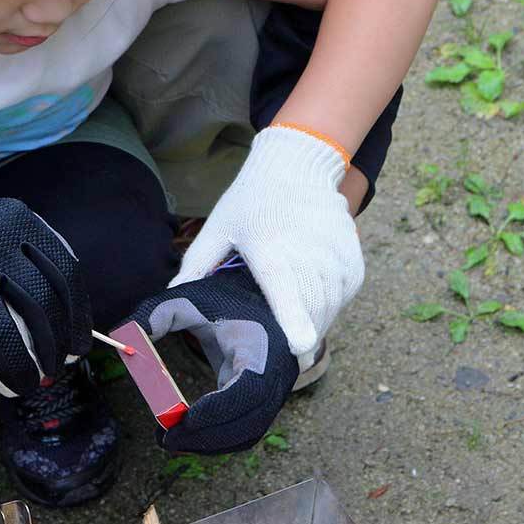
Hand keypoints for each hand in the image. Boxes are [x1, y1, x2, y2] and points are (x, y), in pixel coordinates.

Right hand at [0, 163, 91, 394]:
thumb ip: (29, 251)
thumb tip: (62, 305)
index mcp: (18, 223)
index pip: (64, 276)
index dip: (77, 317)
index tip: (79, 344)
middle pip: (39, 308)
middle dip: (52, 348)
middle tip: (54, 369)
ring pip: (1, 333)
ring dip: (18, 367)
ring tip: (25, 383)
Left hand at [130, 264, 301, 453]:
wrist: (253, 302)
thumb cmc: (219, 301)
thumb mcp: (186, 299)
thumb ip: (156, 313)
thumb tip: (124, 335)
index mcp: (261, 345)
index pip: (249, 387)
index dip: (219, 409)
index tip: (183, 419)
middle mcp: (277, 372)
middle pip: (250, 418)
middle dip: (207, 435)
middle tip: (167, 438)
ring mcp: (275, 390)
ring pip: (249, 432)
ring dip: (211, 443)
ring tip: (172, 441)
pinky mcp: (264, 401)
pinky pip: (246, 430)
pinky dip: (219, 440)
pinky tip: (188, 438)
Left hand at [170, 125, 363, 365]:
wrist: (297, 166)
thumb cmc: (251, 201)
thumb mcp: (218, 228)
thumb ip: (196, 265)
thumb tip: (171, 296)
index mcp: (269, 249)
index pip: (285, 289)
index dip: (293, 321)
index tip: (299, 347)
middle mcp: (307, 251)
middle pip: (310, 309)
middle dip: (300, 338)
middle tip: (289, 358)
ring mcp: (333, 253)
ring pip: (330, 305)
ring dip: (317, 324)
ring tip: (301, 333)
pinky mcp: (351, 255)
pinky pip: (345, 293)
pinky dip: (333, 306)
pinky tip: (317, 307)